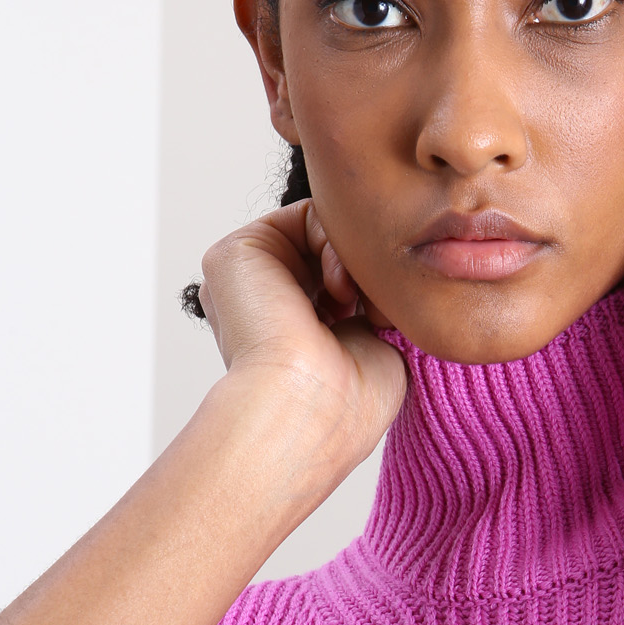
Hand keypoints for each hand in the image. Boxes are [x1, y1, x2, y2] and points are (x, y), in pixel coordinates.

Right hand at [197, 199, 406, 465]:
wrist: (311, 410)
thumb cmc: (350, 400)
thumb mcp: (373, 344)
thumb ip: (368, 305)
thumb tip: (381, 276)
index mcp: (288, 329)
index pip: (342, 282)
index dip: (374, 290)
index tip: (387, 321)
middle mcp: (263, 302)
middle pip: (331, 251)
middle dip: (366, 270)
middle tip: (379, 309)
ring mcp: (247, 277)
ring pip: (324, 229)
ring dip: (356, 258)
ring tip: (358, 303)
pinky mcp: (235, 252)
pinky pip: (307, 214)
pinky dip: (337, 242)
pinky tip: (339, 288)